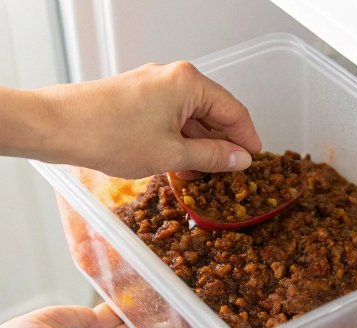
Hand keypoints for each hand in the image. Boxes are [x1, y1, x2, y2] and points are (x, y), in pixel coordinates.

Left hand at [4, 62, 261, 178]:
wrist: (56, 126)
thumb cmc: (109, 134)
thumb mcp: (171, 154)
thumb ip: (213, 157)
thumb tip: (240, 159)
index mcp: (189, 83)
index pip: (234, 111)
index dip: (248, 139)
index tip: (254, 161)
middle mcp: (173, 77)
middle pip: (213, 112)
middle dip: (221, 144)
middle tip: (228, 173)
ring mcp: (153, 85)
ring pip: (190, 117)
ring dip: (198, 145)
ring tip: (198, 175)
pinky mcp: (137, 96)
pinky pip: (170, 117)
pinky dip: (178, 140)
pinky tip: (175, 163)